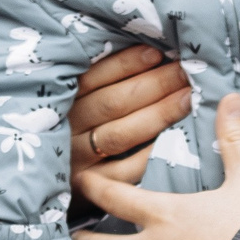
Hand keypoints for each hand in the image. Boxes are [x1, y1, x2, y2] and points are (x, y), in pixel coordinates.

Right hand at [69, 46, 192, 197]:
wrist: (51, 183)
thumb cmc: (77, 132)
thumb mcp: (79, 102)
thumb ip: (105, 81)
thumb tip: (152, 54)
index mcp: (63, 102)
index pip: (93, 78)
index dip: (126, 64)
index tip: (157, 52)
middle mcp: (67, 129)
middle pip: (112, 104)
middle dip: (153, 85)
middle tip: (184, 72)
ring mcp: (79, 160)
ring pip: (121, 134)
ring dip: (159, 114)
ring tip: (187, 98)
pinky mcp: (93, 187)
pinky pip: (127, 169)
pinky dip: (152, 152)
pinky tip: (177, 138)